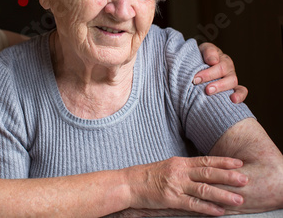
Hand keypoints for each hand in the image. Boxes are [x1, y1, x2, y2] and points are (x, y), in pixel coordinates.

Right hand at [126, 156, 247, 216]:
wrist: (128, 183)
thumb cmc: (146, 175)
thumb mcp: (166, 166)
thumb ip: (183, 168)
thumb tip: (202, 172)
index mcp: (179, 162)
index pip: (205, 161)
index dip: (223, 162)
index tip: (239, 163)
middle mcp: (179, 172)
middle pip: (208, 173)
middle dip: (228, 176)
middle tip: (245, 179)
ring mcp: (175, 185)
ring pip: (204, 189)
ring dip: (223, 194)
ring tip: (238, 199)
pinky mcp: (171, 199)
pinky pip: (193, 204)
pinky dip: (207, 208)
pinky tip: (219, 211)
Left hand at [195, 42, 247, 102]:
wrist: (201, 65)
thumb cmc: (201, 57)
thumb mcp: (203, 50)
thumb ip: (208, 51)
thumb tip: (213, 61)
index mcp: (221, 58)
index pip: (216, 60)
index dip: (207, 71)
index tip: (195, 78)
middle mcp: (228, 68)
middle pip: (223, 70)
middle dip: (209, 76)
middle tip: (196, 82)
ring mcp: (231, 78)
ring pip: (232, 81)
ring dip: (220, 86)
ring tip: (208, 91)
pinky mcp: (234, 88)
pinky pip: (241, 91)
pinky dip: (240, 95)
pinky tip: (233, 100)